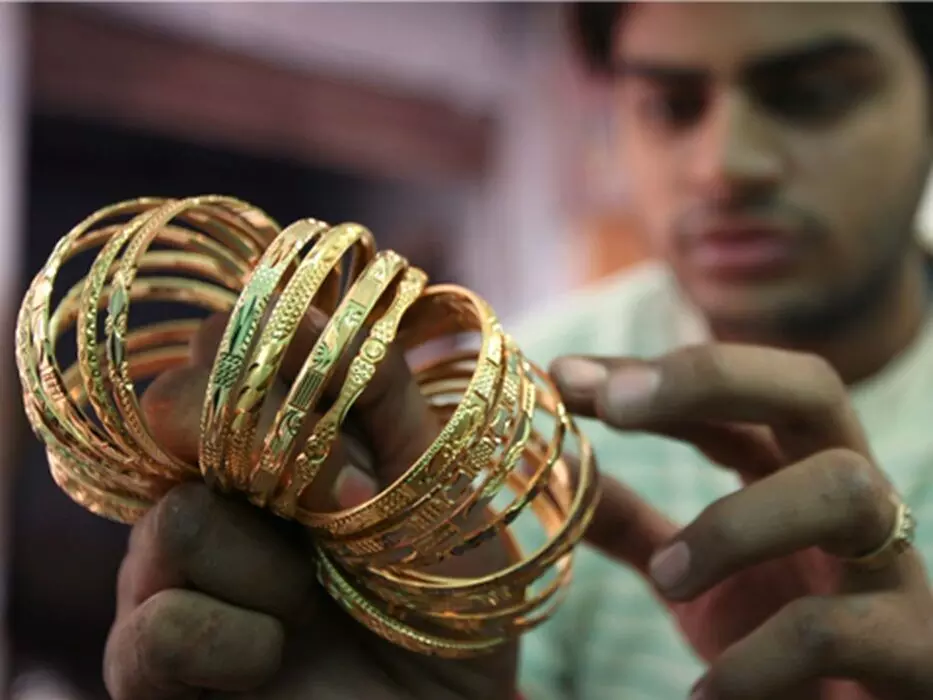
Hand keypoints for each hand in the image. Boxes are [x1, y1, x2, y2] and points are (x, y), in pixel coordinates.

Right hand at [104, 313, 516, 699]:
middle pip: (174, 404)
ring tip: (314, 607)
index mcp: (277, 434)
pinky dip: (238, 646)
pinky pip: (157, 625)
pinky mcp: (146, 653)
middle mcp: (211, 483)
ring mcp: (168, 566)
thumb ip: (391, 405)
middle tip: (350, 516)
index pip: (233, 341)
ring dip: (274, 574)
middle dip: (277, 461)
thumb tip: (327, 314)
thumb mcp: (443, 492)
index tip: (359, 435)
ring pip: (178, 520)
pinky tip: (275, 659)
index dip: (284, 364)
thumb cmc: (442, 599)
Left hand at [553, 345, 932, 699]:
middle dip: (710, 377)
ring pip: (845, 489)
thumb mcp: (694, 577)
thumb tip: (564, 477)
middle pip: (810, 389)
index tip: (565, 373)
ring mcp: (894, 569)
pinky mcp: (914, 651)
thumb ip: (634, 527)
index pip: (733, 393)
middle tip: (615, 403)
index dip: (652, 374)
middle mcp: (852, 503)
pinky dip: (760, 657)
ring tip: (667, 579)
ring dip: (736, 524)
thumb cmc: (781, 654)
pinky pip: (842, 629)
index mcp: (795, 478)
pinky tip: (706, 691)